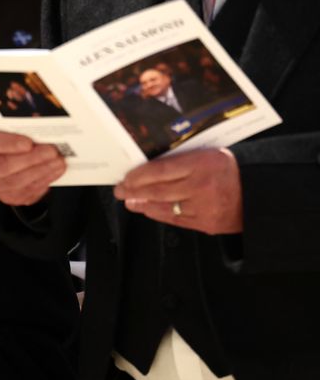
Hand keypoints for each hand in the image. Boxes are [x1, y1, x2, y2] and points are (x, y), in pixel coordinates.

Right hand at [0, 125, 65, 205]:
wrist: (4, 160)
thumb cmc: (10, 139)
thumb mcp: (10, 129)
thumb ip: (21, 127)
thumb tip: (42, 123)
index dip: (9, 143)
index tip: (28, 142)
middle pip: (4, 166)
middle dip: (32, 159)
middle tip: (52, 151)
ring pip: (17, 182)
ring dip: (42, 171)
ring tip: (59, 161)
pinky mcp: (9, 196)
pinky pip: (27, 192)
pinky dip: (44, 180)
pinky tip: (56, 171)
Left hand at [114, 148, 241, 234]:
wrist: (259, 194)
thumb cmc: (230, 170)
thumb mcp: (208, 155)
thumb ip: (182, 160)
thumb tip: (149, 165)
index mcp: (203, 163)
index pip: (161, 170)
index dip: (139, 175)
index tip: (126, 177)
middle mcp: (202, 186)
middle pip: (158, 190)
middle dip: (134, 191)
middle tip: (119, 190)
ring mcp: (204, 207)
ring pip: (165, 206)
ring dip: (143, 204)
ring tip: (130, 201)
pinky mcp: (207, 224)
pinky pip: (176, 220)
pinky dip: (159, 214)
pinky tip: (147, 210)